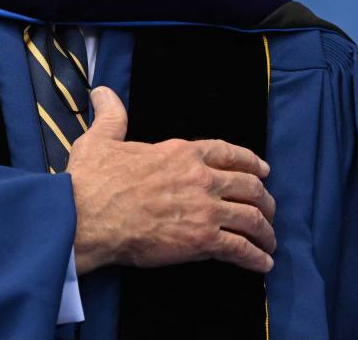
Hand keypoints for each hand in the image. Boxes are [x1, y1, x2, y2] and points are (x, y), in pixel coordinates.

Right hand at [67, 85, 275, 275]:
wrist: (88, 217)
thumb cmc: (93, 179)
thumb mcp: (101, 138)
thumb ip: (111, 116)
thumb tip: (102, 92)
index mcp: (181, 152)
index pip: (228, 152)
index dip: (250, 161)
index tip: (263, 169)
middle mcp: (200, 178)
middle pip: (249, 186)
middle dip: (264, 199)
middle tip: (269, 209)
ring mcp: (204, 210)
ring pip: (251, 218)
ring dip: (265, 231)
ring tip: (269, 242)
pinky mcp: (202, 241)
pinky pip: (240, 249)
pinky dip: (256, 258)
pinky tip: (262, 263)